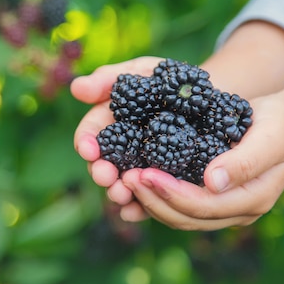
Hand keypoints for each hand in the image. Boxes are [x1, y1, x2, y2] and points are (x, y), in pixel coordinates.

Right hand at [70, 56, 162, 216]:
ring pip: (123, 185)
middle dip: (101, 172)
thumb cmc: (166, 80)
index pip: (91, 135)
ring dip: (119, 192)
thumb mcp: (140, 72)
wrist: (207, 97)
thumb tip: (76, 88)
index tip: (87, 149)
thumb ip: (109, 79)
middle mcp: (121, 150)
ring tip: (122, 194)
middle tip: (106, 176)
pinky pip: (148, 199)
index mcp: (110, 124)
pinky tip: (136, 212)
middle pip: (103, 165)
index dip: (86, 142)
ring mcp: (141, 168)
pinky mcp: (163, 182)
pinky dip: (139, 208)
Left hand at [120, 95, 283, 229]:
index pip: (204, 206)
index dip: (171, 193)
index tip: (144, 173)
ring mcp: (223, 209)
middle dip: (153, 200)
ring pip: (180, 217)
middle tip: (126, 178)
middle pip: (187, 217)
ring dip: (150, 202)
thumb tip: (212, 183)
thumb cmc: (278, 125)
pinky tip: (136, 182)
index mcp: (252, 200)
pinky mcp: (210, 198)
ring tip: (125, 179)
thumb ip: (245, 160)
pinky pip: (179, 206)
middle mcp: (236, 211)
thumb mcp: (271, 135)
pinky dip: (156, 197)